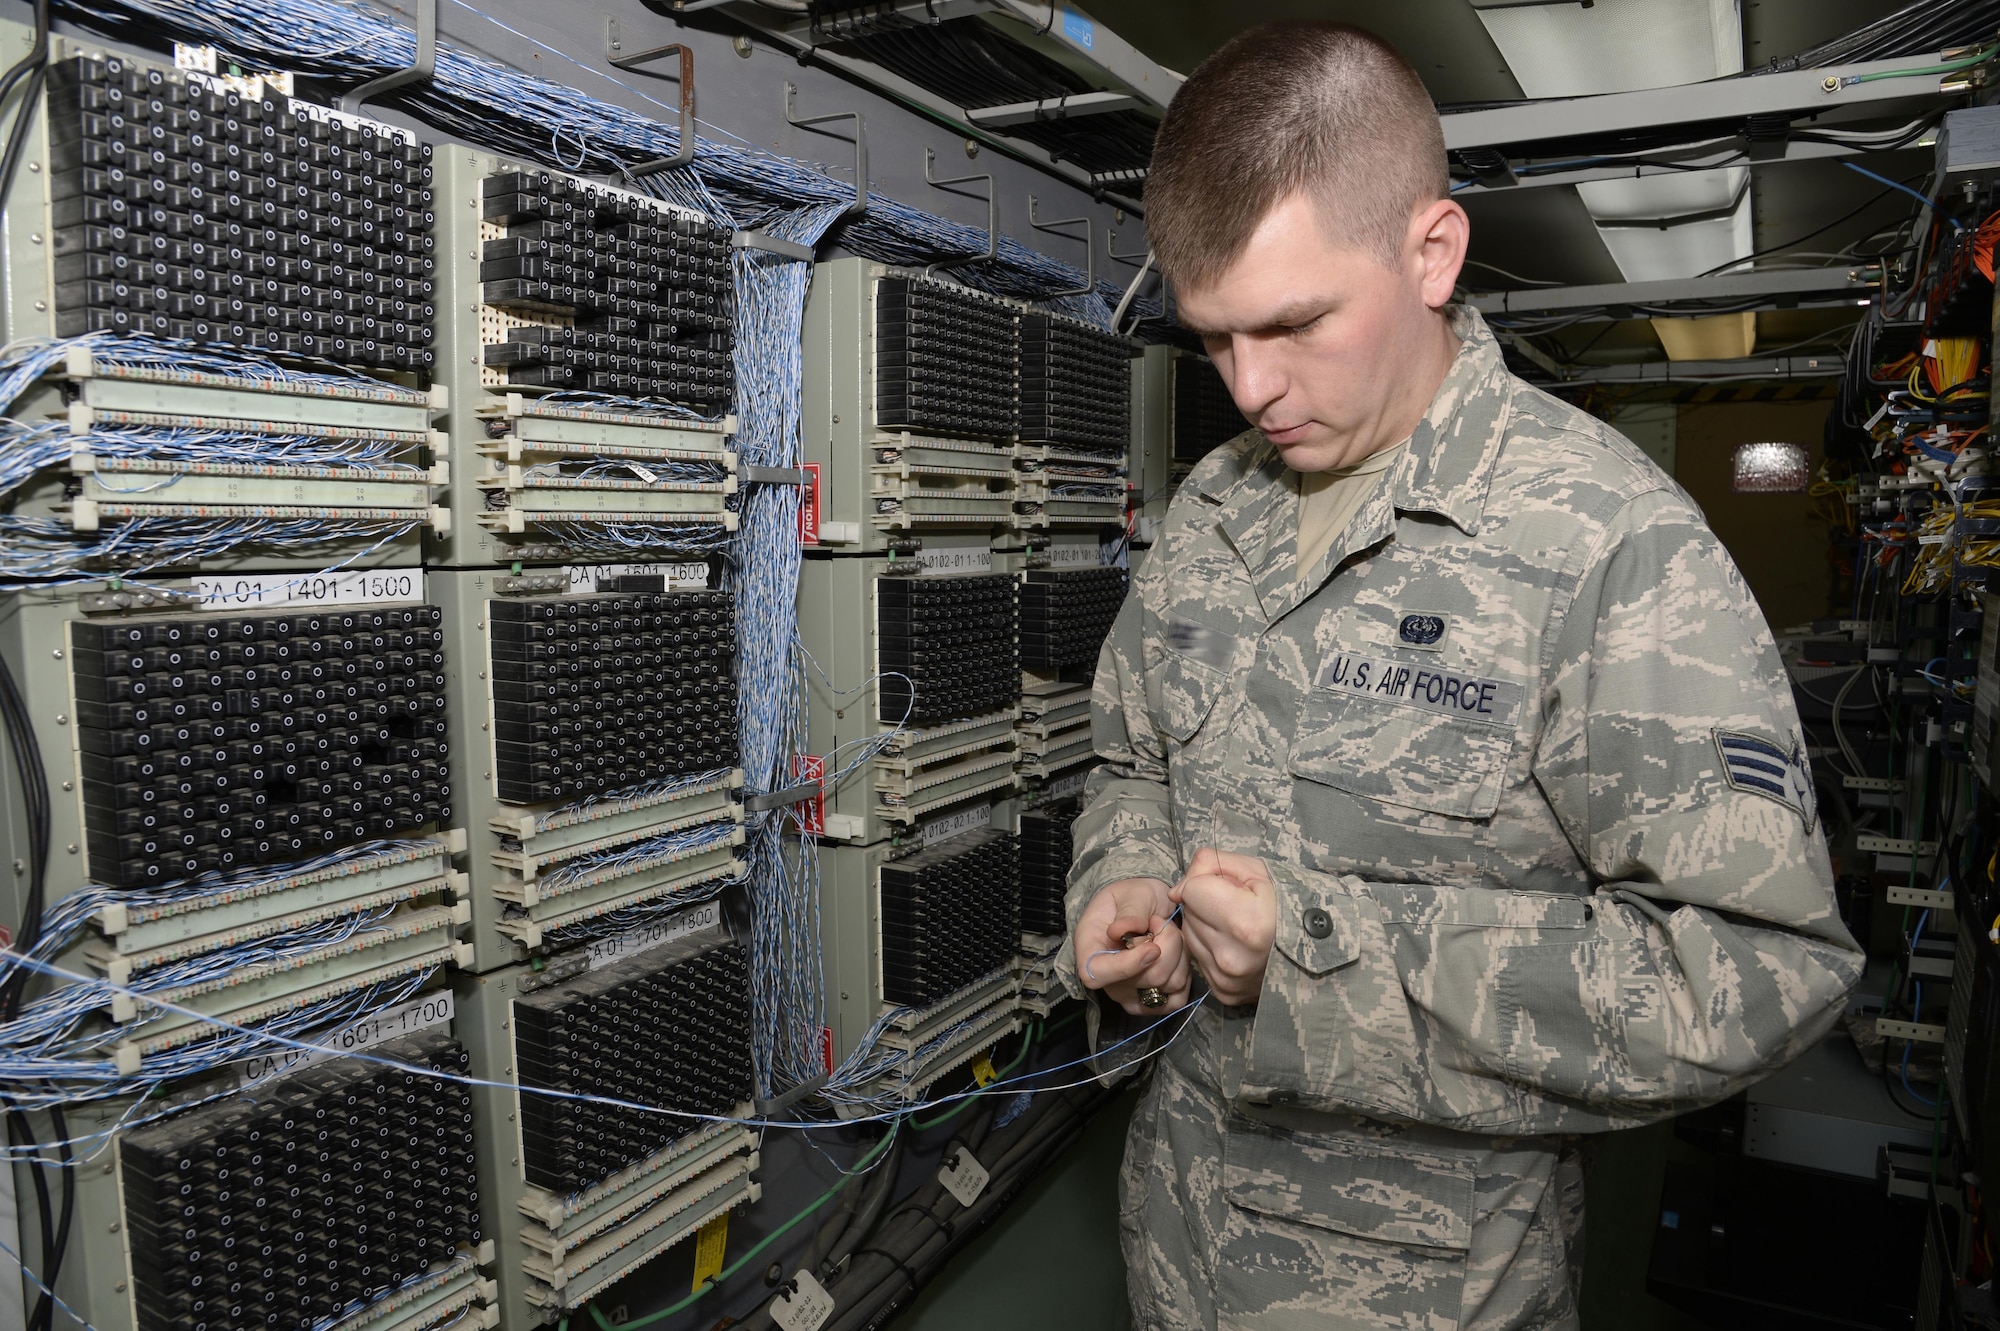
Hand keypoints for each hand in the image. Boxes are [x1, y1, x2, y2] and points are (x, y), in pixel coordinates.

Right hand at [1075, 877, 1191, 1014]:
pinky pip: (1178, 998)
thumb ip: (1129, 911)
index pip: (1098, 975)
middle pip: (1146, 980)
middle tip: (1160, 922)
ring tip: (1167, 934)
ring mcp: (1131, 996)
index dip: (1127, 966)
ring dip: (1179, 954)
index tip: (1152, 947)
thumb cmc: (1132, 899)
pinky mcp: (1154, 1004)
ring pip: (1168, 986)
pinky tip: (1177, 955)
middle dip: (1166, 946)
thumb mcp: (1130, 894)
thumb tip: (1121, 931)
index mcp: (1090, 951)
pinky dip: (1185, 974)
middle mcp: (1108, 981)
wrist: (1146, 908)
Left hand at [1170, 848, 1277, 1007]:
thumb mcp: (1256, 870)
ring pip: (1189, 937)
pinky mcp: (1224, 993)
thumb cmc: (1288, 905)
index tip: (1230, 887)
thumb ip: (1211, 865)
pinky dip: (1211, 949)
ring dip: (1204, 926)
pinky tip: (1235, 946)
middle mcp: (1231, 957)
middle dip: (1204, 904)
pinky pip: (1199, 959)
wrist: (1317, 951)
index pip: (1191, 891)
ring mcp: (1226, 980)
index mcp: (1244, 923)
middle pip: (1188, 914)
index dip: (1207, 881)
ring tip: (1236, 927)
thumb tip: (1177, 891)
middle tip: (1236, 907)